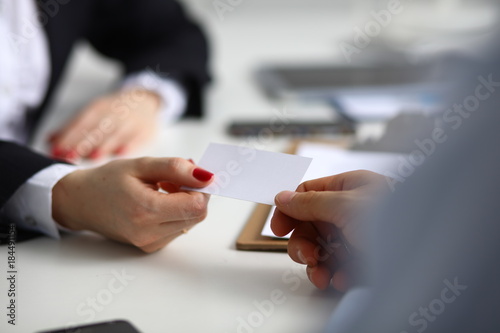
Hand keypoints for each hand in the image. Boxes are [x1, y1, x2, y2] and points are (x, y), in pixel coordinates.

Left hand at [49, 89, 161, 160]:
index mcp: (97, 108)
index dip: (68, 137)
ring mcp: (130, 121)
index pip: (80, 123)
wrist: (146, 101)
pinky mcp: (145, 130)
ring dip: (104, 145)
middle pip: (95, 129)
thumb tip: (49, 141)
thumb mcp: (94, 114)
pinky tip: (121, 153)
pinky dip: (129, 145)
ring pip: (115, 133)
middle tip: (68, 156)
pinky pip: (136, 138)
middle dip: (82, 143)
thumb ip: (73, 129)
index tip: (56, 151)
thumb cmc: (115, 112)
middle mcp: (113, 113)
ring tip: (93, 156)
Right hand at [52, 157, 213, 252]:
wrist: (81, 202)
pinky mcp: (151, 247)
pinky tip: (158, 202)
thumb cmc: (107, 181)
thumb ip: (176, 168)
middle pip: (198, 215)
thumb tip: (207, 176)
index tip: (190, 174)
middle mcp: (149, 233)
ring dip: (185, 203)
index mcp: (146, 211)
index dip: (201, 187)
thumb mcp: (142, 165)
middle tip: (172, 180)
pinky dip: (176, 213)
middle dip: (194, 194)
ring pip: (191, 222)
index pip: (198, 205)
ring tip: (161, 190)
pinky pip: (178, 228)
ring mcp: (150, 243)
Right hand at [271, 170, 386, 290]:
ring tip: (321, 274)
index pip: (308, 194)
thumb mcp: (346, 206)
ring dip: (315, 263)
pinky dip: (333, 274)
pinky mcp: (361, 259)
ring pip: (320, 248)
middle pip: (310, 224)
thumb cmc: (398, 219)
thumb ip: (311, 202)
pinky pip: (336, 266)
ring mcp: (356, 235)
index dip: (289, 210)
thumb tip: (283, 196)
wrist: (429, 256)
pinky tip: (341, 279)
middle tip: (306, 256)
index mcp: (349, 187)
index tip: (278, 228)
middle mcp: (350, 210)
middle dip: (303, 243)